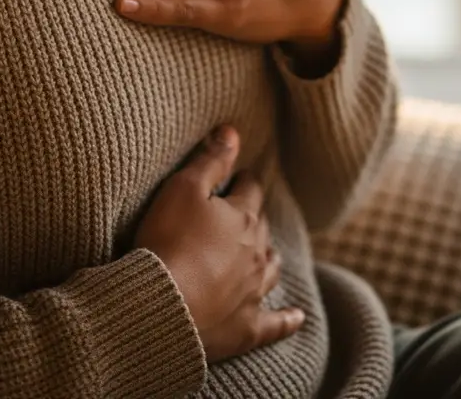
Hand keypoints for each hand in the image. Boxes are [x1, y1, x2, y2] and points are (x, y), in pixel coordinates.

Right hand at [134, 125, 305, 362]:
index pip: (250, 191)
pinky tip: (299, 317)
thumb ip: (211, 160)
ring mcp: (253, 292)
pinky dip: (288, 319)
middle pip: (261, 229)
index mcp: (242, 217)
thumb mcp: (183, 188)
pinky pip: (275, 324)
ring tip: (267, 254)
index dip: (244, 181)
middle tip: (243, 213)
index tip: (239, 177)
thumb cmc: (168, 241)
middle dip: (253, 218)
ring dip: (269, 259)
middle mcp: (256, 253)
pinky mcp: (246, 329)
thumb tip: (233, 131)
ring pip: (271, 269)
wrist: (161, 306)